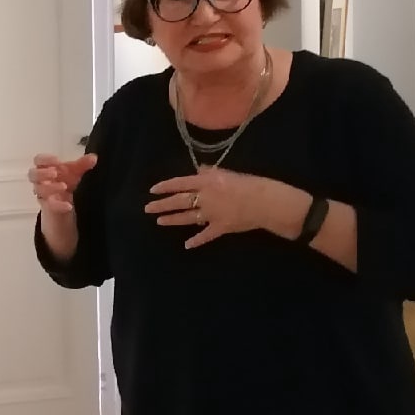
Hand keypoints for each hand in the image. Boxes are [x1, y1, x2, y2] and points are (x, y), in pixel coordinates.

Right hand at [29, 152, 97, 214]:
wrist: (65, 200)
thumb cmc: (66, 180)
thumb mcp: (75, 171)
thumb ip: (83, 164)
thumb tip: (93, 158)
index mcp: (46, 168)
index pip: (38, 160)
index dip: (45, 159)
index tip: (57, 160)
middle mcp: (41, 180)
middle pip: (32, 175)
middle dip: (42, 173)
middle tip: (54, 173)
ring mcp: (43, 193)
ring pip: (39, 190)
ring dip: (50, 187)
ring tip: (64, 186)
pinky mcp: (48, 206)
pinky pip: (50, 206)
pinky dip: (58, 205)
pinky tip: (68, 205)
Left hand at [146, 167, 293, 248]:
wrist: (267, 202)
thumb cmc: (249, 184)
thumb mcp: (228, 173)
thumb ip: (210, 173)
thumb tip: (198, 170)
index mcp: (207, 182)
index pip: (180, 183)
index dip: (165, 186)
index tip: (152, 190)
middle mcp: (205, 197)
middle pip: (179, 201)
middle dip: (161, 205)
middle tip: (147, 208)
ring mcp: (212, 214)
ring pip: (187, 217)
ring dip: (172, 219)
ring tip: (159, 221)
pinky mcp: (221, 227)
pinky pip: (206, 235)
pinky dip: (196, 240)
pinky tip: (186, 245)